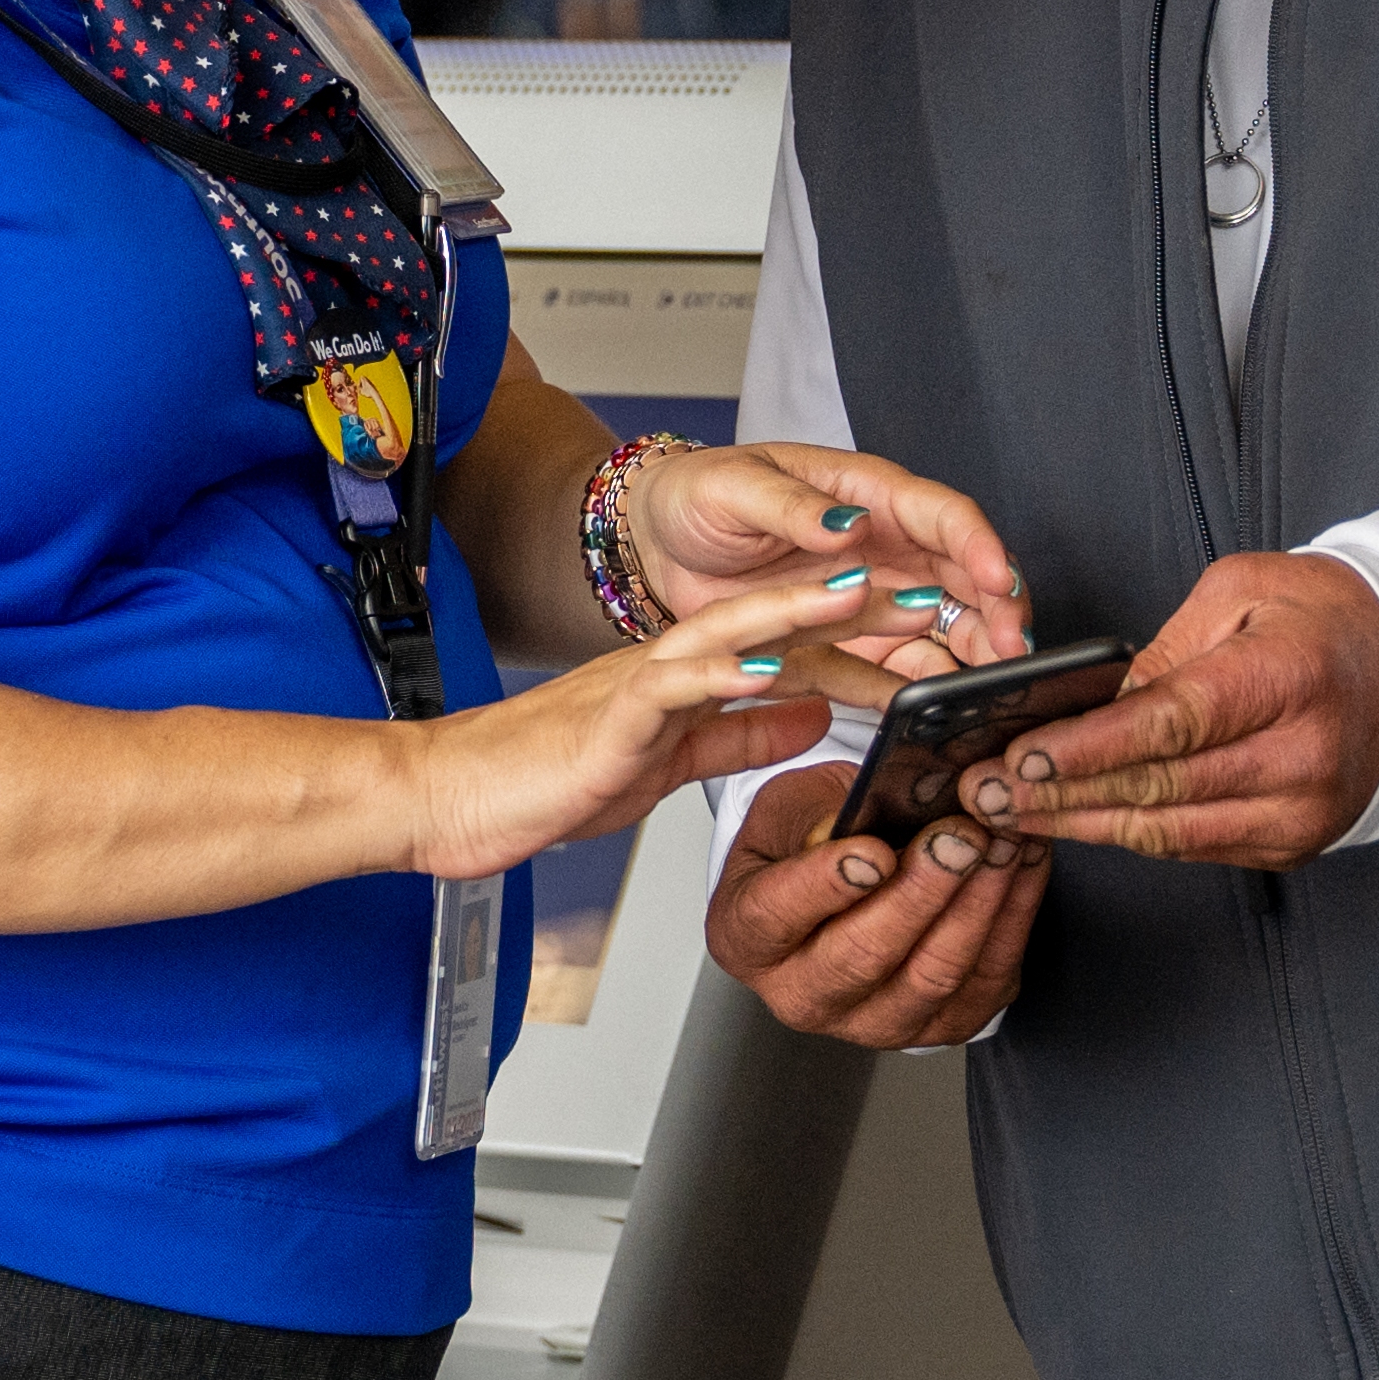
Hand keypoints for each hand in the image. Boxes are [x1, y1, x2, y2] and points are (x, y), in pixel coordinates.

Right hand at [411, 562, 958, 887]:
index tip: (927, 621)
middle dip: (848, 602)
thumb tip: (812, 708)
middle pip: (770, 619)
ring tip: (859, 590)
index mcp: (685, 678)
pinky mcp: (609, 718)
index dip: (855, 630)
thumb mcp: (671, 762)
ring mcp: (637, 686)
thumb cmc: (548, 781)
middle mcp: (667, 666)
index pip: (783, 643)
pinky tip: (770, 667)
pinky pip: (672, 688)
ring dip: (796, 610)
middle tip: (925, 584)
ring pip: (727, 631)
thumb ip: (742, 735)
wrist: (451, 795)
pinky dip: (724, 674)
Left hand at [622, 436, 1027, 656]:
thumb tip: (849, 523)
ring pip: (944, 625)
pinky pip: (896, 665)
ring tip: (984, 689)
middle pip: (964, 575)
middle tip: (1012, 652)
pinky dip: (919, 687)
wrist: (658, 541)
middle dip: (997, 612)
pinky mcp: (848, 637)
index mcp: (865, 492)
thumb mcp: (734, 489)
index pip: (942, 514)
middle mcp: (883, 543)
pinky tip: (930, 711)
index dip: (979, 546)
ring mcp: (871, 593)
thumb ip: (790, 506)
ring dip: (972, 655)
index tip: (998, 581)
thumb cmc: (698, 496)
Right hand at [707, 751, 1046, 1045]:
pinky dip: (1012, 918)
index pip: (777, 916)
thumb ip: (824, 809)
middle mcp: (802, 995)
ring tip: (1000, 843)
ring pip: (933, 974)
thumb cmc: (809, 848)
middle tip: (958, 839)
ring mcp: (873, 1022)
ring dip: (978, 904)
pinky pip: (985, 981)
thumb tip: (885, 800)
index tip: (871, 853)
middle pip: (863, 956)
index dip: (826, 886)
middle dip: (921, 893)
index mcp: (746, 937)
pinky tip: (1023, 866)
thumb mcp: (790, 810)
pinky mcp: (938, 1027)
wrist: (844, 892)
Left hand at [964, 548, 1378, 867]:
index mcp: (1289, 679)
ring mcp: (1302, 811)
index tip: (1023, 757)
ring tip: (1007, 812)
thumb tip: (1096, 704)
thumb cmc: (1321, 617)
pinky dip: (1127, 834)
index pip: (1173, 725)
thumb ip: (1166, 648)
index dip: (1091, 749)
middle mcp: (1303, 757)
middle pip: (1162, 787)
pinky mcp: (1293, 843)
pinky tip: (1071, 823)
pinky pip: (1193, 846)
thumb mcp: (1241, 591)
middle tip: (986, 789)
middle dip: (1062, 794)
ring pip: (1170, 830)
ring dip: (1080, 826)